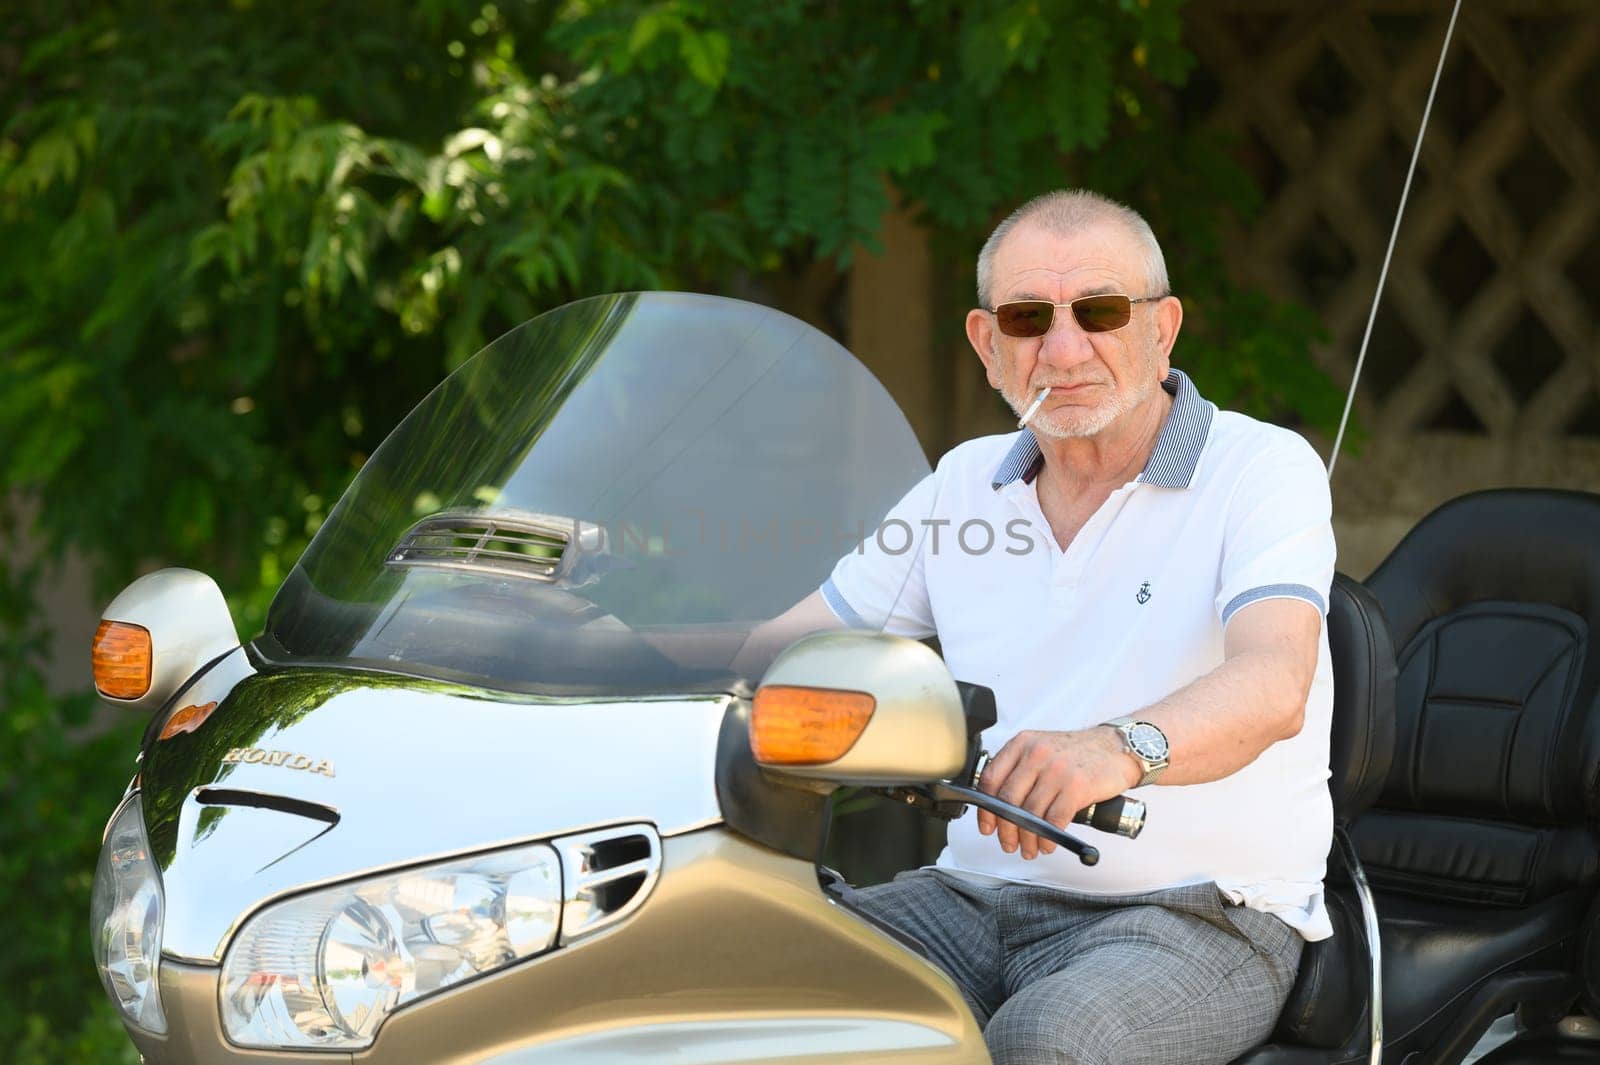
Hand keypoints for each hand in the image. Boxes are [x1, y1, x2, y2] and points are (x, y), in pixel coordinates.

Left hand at [976, 726, 1142, 859]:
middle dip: (1006, 830)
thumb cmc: (1079, 753)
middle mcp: (1036, 754)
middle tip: (1009, 843)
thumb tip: (998, 807)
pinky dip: (1048, 838)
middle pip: (1008, 801)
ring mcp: (1057, 770)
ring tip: (1030, 848)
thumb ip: (1019, 770)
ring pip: (1030, 814)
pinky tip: (1048, 844)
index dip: (985, 810)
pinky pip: (1054, 821)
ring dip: (1028, 839)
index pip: (990, 779)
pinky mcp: (1077, 786)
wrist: (1117, 748)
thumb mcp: (1042, 749)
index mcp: (1022, 744)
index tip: (988, 827)